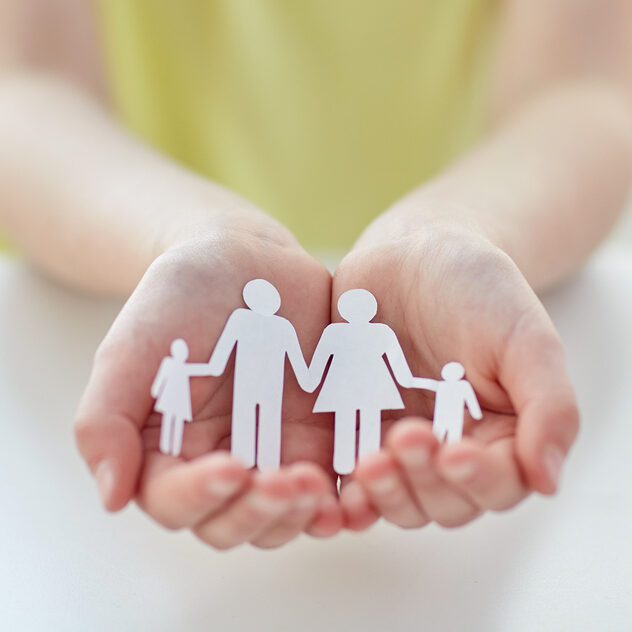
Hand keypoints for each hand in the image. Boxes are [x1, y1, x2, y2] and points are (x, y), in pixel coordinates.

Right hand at [75, 230, 341, 548]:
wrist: (246, 258)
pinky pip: (337, 482)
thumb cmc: (181, 296)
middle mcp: (224, 460)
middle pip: (236, 523)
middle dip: (260, 513)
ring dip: (304, 514)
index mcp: (170, 450)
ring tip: (319, 484)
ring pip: (287, 515)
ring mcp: (275, 450)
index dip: (202, 497)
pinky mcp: (321, 434)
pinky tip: (360, 484)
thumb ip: (109, 416)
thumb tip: (110, 497)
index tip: (232, 466)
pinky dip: (349, 497)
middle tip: (287, 482)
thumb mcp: (136, 345)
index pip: (176, 501)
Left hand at [334, 225, 578, 529]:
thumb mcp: (523, 335)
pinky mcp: (356, 430)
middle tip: (404, 439)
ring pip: (399, 499)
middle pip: (444, 502)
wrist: (409, 254)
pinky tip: (338, 488)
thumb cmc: (474, 287)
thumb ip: (548, 404)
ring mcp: (400, 442)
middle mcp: (452, 446)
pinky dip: (347, 495)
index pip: (500, 482)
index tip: (453, 453)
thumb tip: (548, 479)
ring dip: (385, 494)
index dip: (479, 480)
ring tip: (368, 464)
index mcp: (501, 432)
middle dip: (424, 482)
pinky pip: (351, 479)